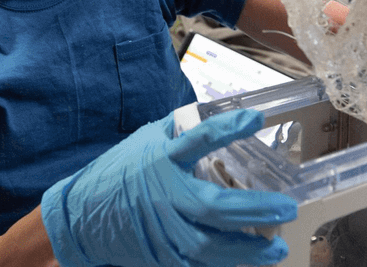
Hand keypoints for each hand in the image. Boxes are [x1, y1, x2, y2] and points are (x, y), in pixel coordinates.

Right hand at [41, 108, 296, 266]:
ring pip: (210, 246)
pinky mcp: (161, 257)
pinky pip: (198, 265)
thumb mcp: (145, 142)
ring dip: (247, 250)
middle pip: (213, 206)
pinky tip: (249, 261)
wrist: (81, 217)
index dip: (227, 128)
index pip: (197, 139)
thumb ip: (178, 131)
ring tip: (277, 248)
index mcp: (160, 159)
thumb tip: (214, 114)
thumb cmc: (118, 173)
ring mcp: (162, 231)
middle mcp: (163, 195)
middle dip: (253, 209)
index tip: (256, 119)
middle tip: (286, 207)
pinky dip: (224, 264)